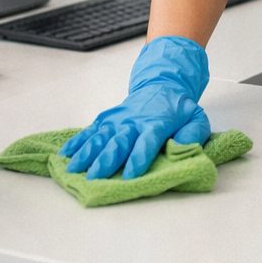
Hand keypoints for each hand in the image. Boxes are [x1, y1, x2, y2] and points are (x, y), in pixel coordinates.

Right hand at [58, 35, 209, 179]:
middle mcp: (134, 122)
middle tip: (94, 177)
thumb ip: (193, 134)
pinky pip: (91, 130)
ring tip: (74, 168)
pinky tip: (65, 154)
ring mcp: (118, 120)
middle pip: (118, 141)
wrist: (161, 85)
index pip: (147, 142)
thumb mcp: (196, 118)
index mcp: (156, 124)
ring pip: (100, 136)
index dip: (139, 157)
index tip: (130, 174)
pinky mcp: (107, 119)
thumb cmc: (178, 109)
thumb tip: (183, 148)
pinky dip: (77, 141)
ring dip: (86, 153)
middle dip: (106, 160)